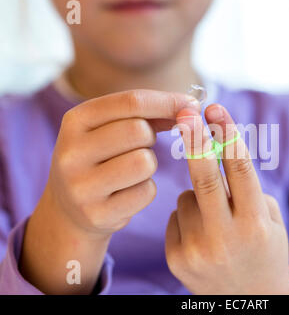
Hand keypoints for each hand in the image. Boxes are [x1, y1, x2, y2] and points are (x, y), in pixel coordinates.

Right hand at [21, 90, 199, 293]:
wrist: (69, 209)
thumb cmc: (102, 158)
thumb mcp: (110, 128)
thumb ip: (146, 114)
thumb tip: (189, 106)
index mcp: (75, 120)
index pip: (132, 102)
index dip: (168, 102)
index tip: (192, 105)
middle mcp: (71, 152)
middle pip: (139, 131)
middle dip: (151, 137)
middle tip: (141, 145)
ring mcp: (81, 186)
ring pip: (144, 162)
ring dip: (149, 165)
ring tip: (131, 169)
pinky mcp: (96, 214)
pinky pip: (146, 192)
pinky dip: (146, 189)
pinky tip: (127, 193)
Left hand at [165, 104, 288, 294]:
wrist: (248, 301)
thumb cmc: (264, 251)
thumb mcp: (271, 222)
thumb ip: (247, 191)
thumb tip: (214, 154)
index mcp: (256, 225)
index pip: (241, 170)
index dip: (228, 135)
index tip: (215, 109)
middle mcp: (227, 238)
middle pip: (205, 179)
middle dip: (195, 141)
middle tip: (185, 113)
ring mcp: (198, 250)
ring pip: (187, 195)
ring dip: (199, 195)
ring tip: (216, 222)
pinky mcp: (176, 258)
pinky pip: (177, 215)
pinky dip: (188, 215)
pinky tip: (202, 236)